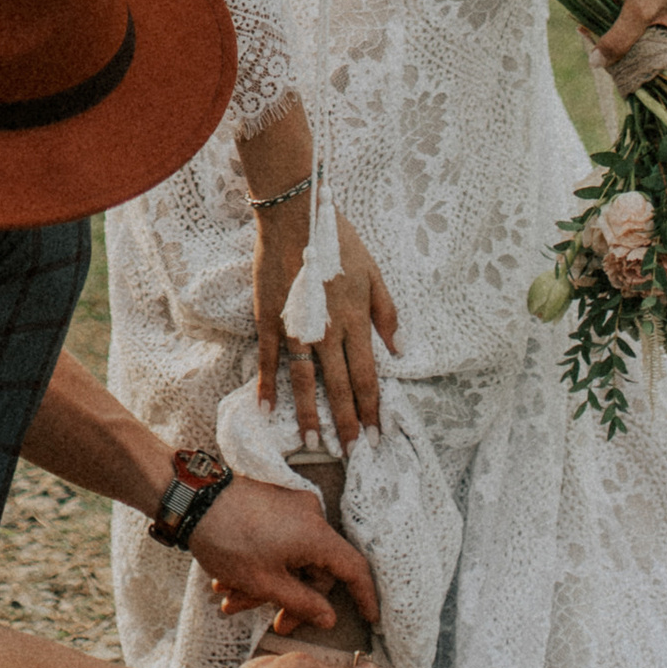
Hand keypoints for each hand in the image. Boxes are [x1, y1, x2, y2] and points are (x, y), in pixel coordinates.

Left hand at [190, 477, 380, 636]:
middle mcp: (309, 516)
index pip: (353, 568)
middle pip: (315, 569)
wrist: (191, 498)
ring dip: (265, 585)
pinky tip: (227, 580)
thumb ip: (302, 604)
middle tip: (272, 622)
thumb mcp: (266, 582)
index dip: (364, 596)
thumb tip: (329, 618)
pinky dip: (259, 564)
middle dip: (290, 598)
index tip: (370, 618)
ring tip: (230, 600)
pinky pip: (276, 542)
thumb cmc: (229, 539)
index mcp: (315, 534)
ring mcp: (289, 507)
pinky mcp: (271, 504)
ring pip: (289, 558)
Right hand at [256, 206, 399, 448]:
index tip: (376, 434)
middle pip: (339, 386)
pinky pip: (269, 359)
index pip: (366, 376)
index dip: (371, 408)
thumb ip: (387, 314)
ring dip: (310, 415)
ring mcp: (296, 327)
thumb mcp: (374, 273)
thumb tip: (400, 351)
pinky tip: (267, 410)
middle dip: (346, 422)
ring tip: (315, 443)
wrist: (296, 215)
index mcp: (354, 321)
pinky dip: (267, 386)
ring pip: (305, 381)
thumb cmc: (339, 241)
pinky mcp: (271, 319)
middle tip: (352, 452)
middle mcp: (327, 331)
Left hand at [595, 0, 666, 75]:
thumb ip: (619, 36)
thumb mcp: (638, 6)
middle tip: (628, 90)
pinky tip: (597, 30)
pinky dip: (623, 30)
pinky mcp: (655, 0)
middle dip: (652, 77)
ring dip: (633, 52)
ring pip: (653, 44)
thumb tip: (596, 63)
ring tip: (608, 64)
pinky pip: (640, 24)